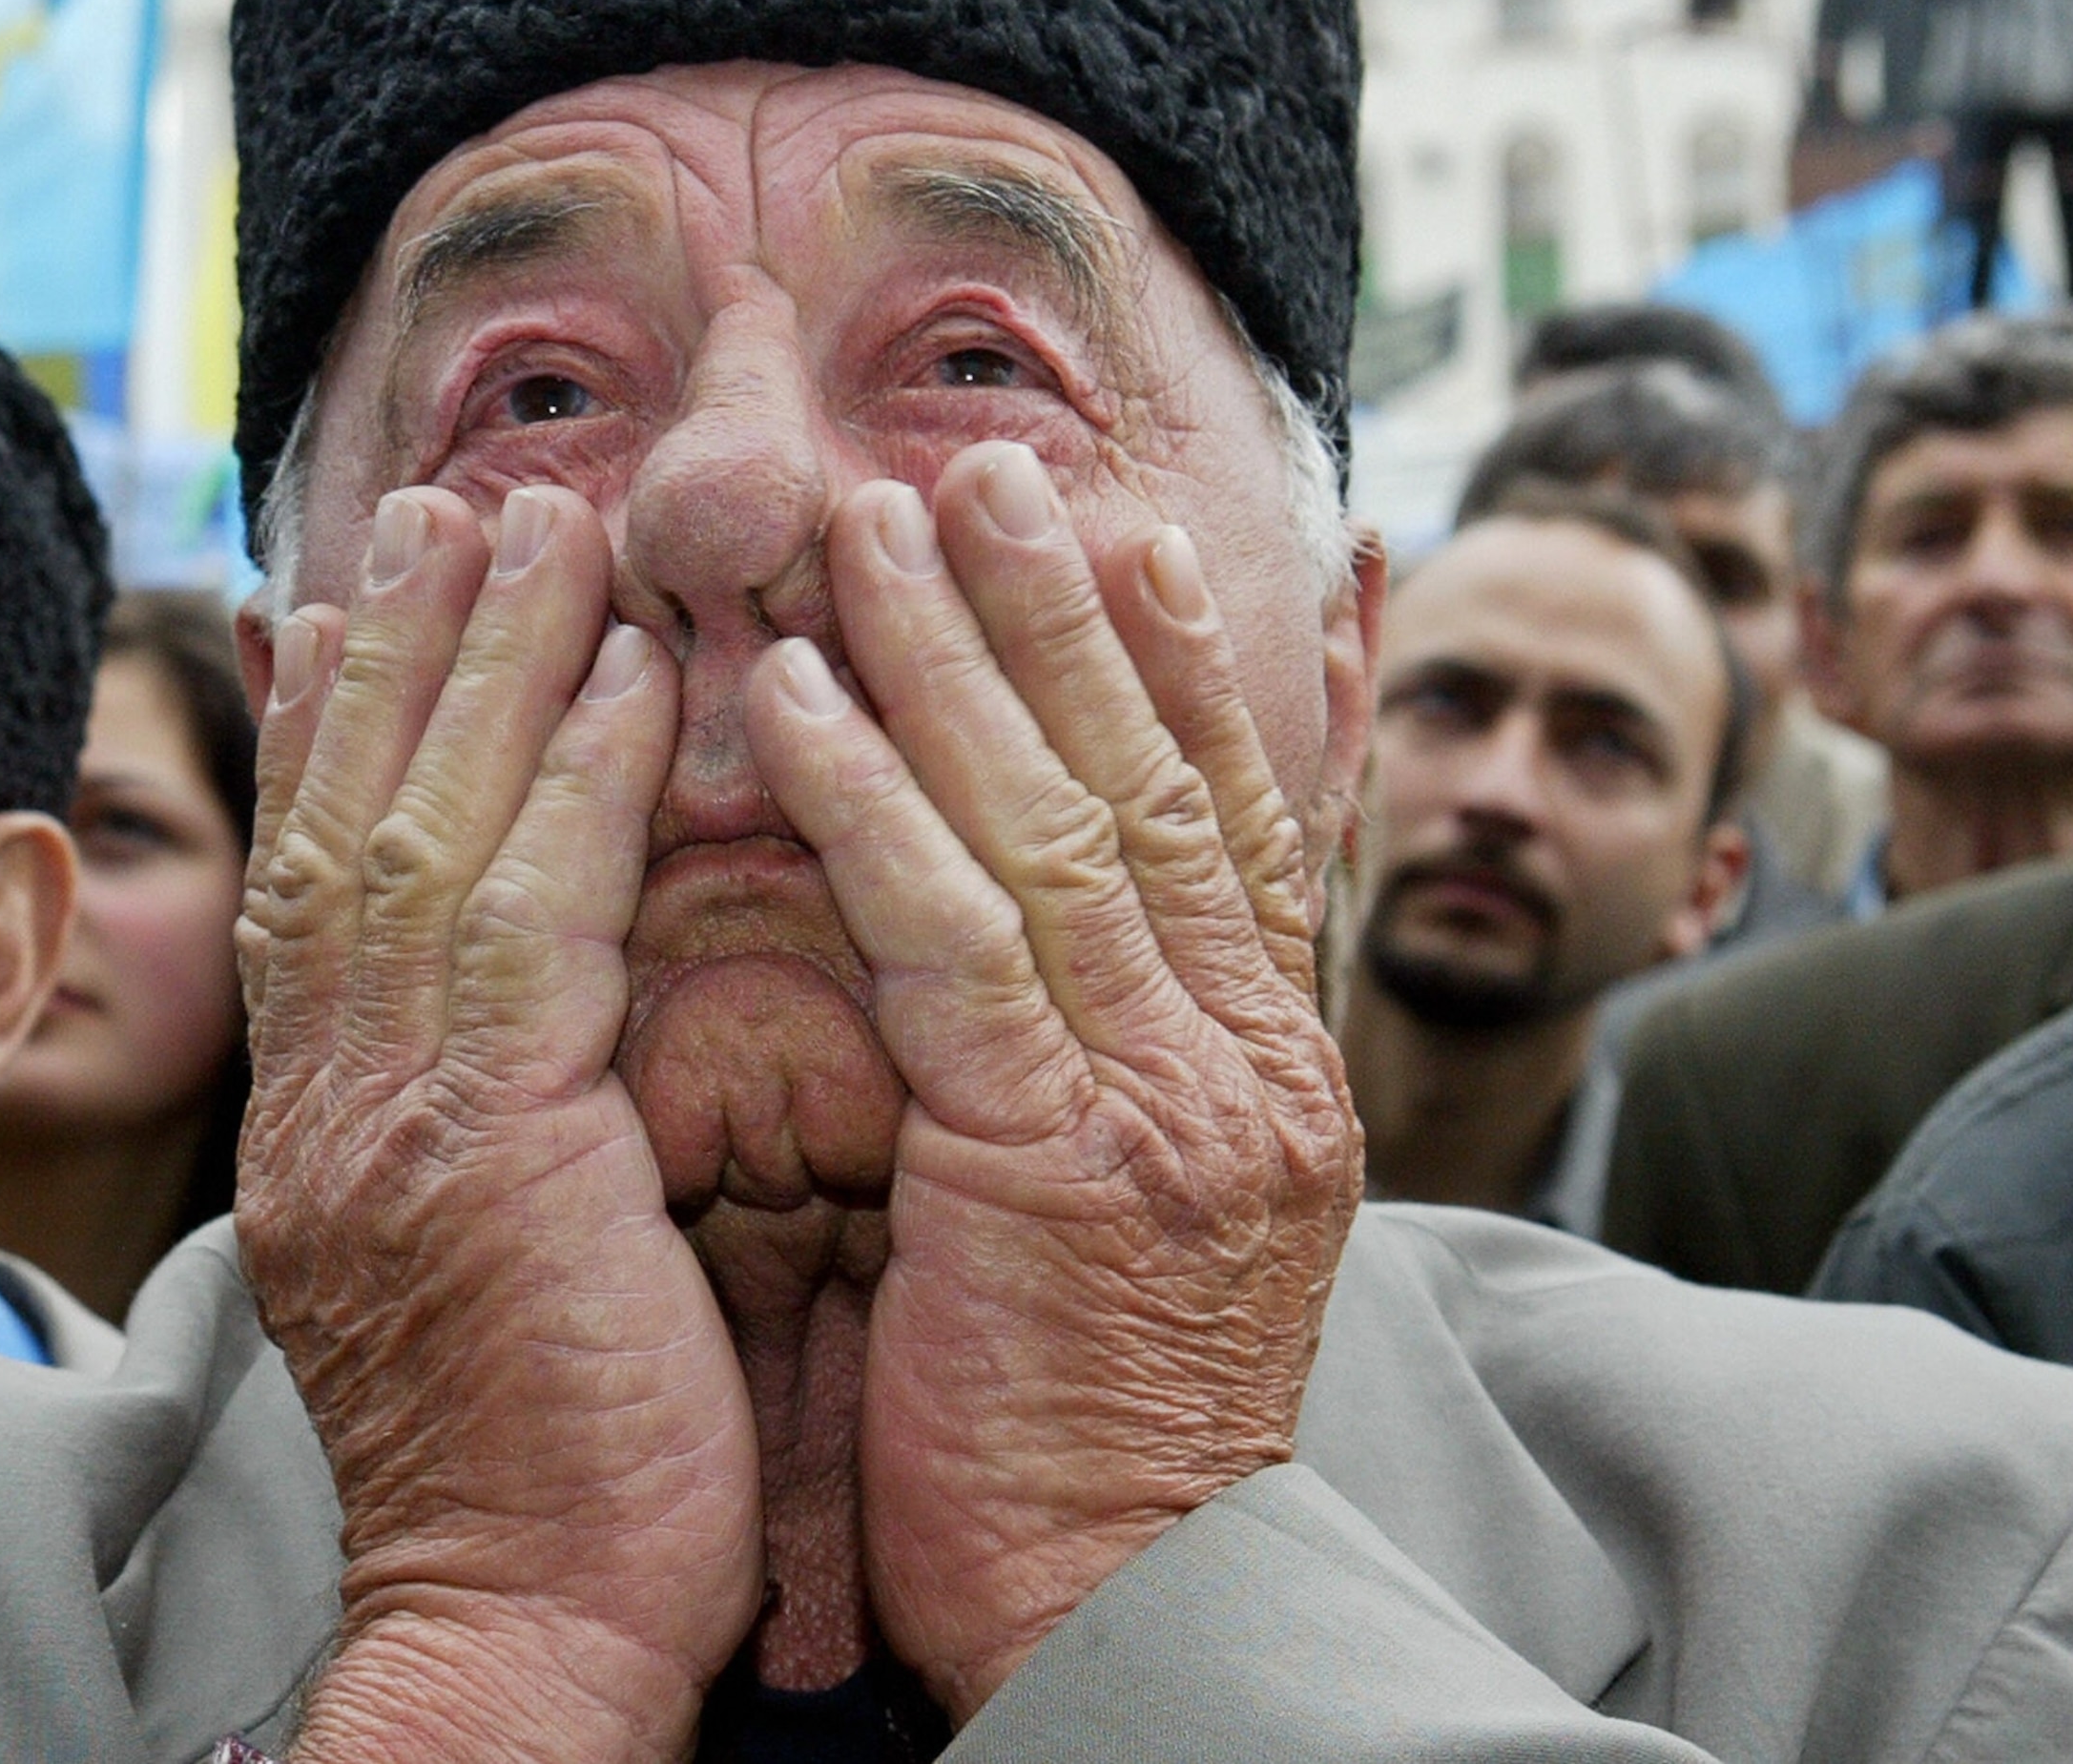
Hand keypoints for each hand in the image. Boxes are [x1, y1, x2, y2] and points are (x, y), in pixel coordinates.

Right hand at [237, 486, 762, 1762]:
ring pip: (418, 834)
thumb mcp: (480, 1259)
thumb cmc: (545, 1464)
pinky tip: (626, 675)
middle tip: (440, 503)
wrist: (519, 1633)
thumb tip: (524, 1016)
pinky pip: (525, 919)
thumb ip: (479, 1113)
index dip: (342, 729)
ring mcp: (381, 1121)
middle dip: (395, 649)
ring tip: (532, 521)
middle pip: (343, 819)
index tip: (364, 599)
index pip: (318, 881)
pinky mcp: (479, 1151)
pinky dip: (568, 783)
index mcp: (323, 1124)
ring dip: (480, 664)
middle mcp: (325, 1100)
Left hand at [743, 441, 1361, 1718]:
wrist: (1132, 1610)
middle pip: (1158, 776)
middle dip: (1072, 609)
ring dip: (964, 657)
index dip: (1178, 661)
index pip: (1237, 818)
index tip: (1119, 530)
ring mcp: (1168, 1099)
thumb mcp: (1165, 1222)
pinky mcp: (1056, 1156)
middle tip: (993, 462)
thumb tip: (1103, 945)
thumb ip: (1145, 1061)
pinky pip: (955, 936)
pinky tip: (800, 702)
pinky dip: (878, 803)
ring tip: (883, 522)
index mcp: (1272, 1071)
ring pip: (1059, 819)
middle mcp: (1245, 1059)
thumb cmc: (1106, 1434)